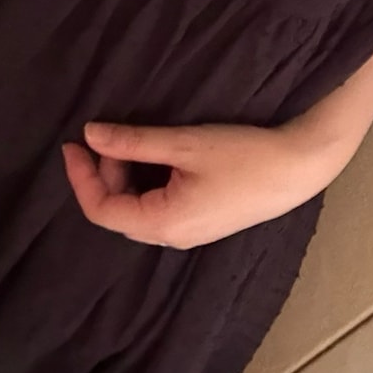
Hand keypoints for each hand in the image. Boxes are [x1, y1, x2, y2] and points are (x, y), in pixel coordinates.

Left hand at [62, 120, 347, 248]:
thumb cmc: (244, 155)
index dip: (81, 177)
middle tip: (109, 137)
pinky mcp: (203, 223)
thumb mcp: (184, 144)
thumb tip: (90, 135)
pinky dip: (145, 185)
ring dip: (126, 179)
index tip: (74, 143)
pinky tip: (157, 158)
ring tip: (132, 144)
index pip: (102, 210)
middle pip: (118, 213)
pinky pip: (158, 210)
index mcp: (163, 223)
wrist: (299, 167)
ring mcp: (189, 234)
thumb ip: (133, 142)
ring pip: (138, 211)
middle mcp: (172, 237)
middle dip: (105, 175)